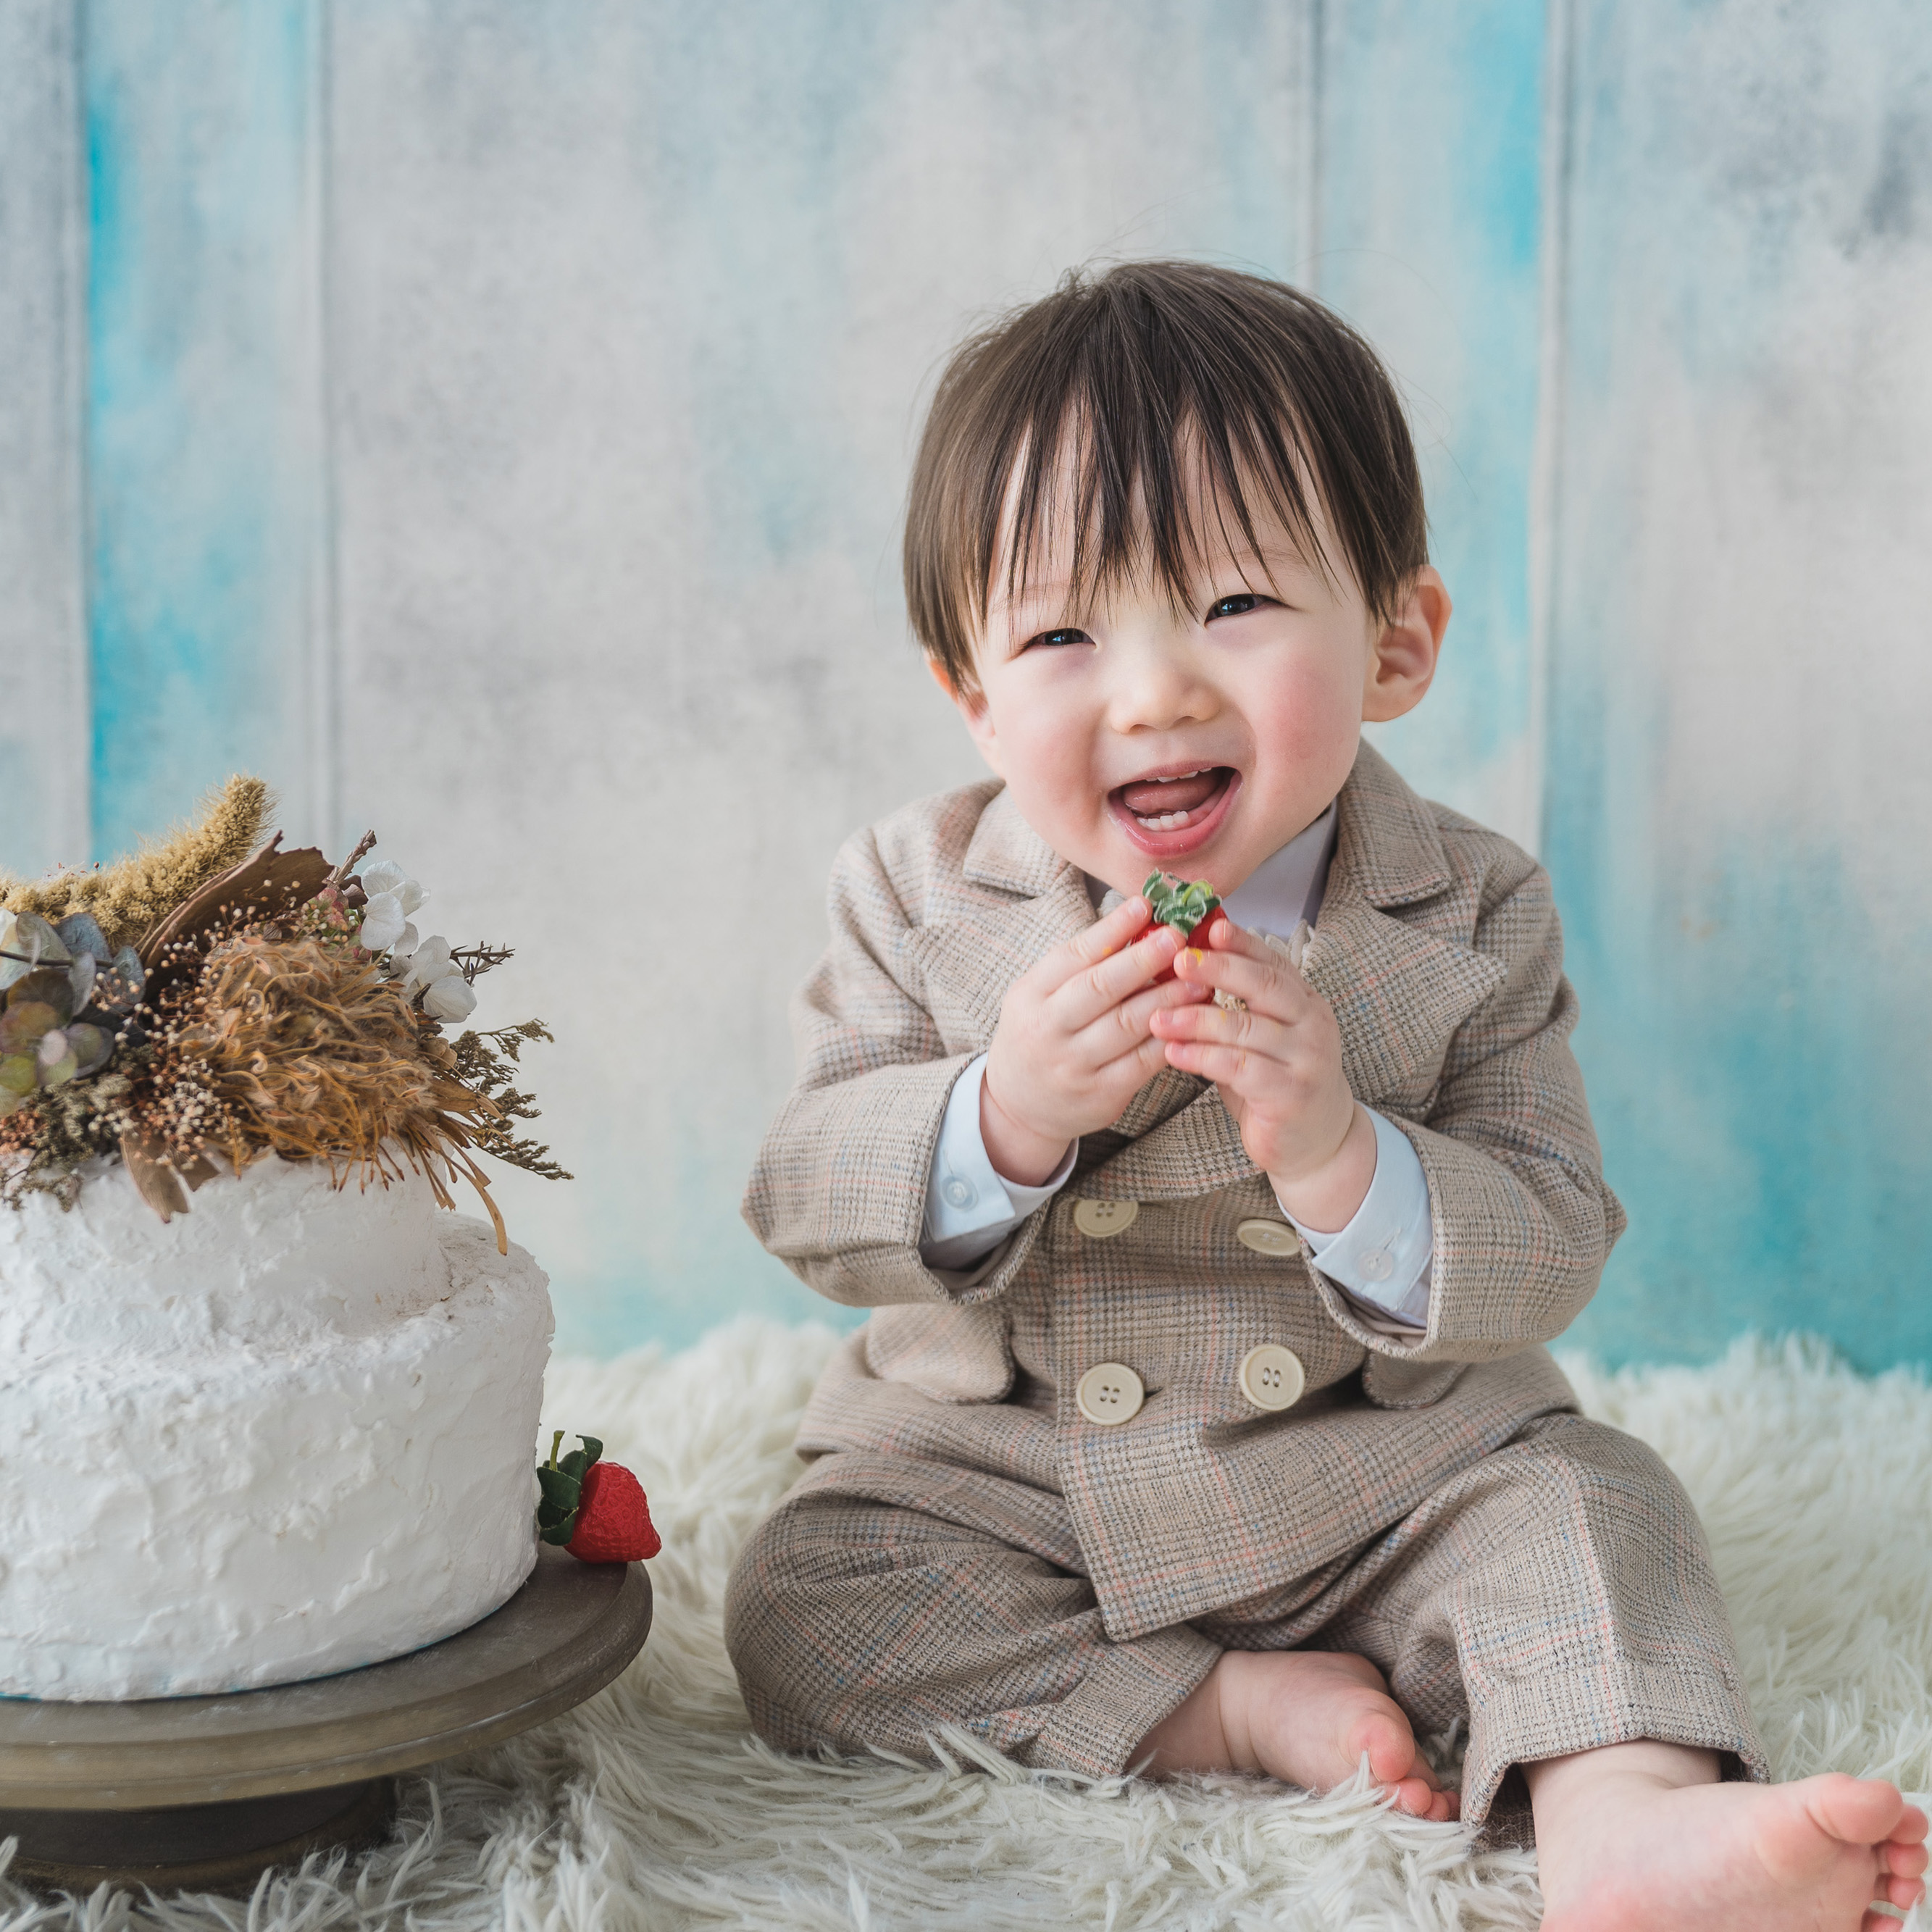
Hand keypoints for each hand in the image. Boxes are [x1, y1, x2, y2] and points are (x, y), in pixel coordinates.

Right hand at [980, 895, 1210, 1185]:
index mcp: (1030, 995)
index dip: (1112, 928)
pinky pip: (1143, 1061)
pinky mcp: (1101, 1094)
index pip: (1073, 955)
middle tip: (1177, 936)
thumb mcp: (1041, 996)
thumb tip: (1137, 923)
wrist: (1020, 1106)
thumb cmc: (1040, 1035)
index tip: (1144, 905)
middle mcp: (1047, 1029)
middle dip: (1144, 959)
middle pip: (1101, 987)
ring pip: (1128, 1024)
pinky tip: (1192, 1019)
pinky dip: (1170, 1036)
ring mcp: (1074, 1064)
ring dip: (1168, 997)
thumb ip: (1081, 966)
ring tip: (1198, 978)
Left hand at [1148, 921, 1375, 1231]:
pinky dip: (1202, 1058)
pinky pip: (1240, 1068)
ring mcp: (1306, 1059)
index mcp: (1303, 1001)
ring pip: (1246, 1029)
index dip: (1240, 943)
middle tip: (1178, 960)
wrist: (1316, 1140)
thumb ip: (1237, 1002)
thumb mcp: (1261, 1034)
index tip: (1206, 926)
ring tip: (1158, 1017)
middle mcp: (1312, 1023)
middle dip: (1219, 969)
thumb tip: (1189, 957)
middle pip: (1264, 986)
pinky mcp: (1290, 1094)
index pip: (1272, 962)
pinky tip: (1173, 1054)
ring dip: (1197, 1020)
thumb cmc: (1275, 1079)